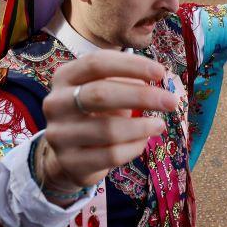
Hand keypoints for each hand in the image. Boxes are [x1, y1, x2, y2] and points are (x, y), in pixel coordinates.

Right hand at [38, 51, 173, 195]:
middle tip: (171, 101)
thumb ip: (125, 81)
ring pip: (107, 130)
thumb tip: (153, 79)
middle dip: (141, 97)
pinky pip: (110, 155)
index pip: (96, 63)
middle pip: (100, 94)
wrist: (70, 156)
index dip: (130, 66)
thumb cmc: (95, 114)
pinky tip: (143, 142)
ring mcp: (59, 135)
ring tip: (160, 125)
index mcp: (65, 77)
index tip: (161, 73)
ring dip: (141, 127)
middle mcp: (56, 103)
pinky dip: (134, 148)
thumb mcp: (105, 90)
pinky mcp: (70, 162)